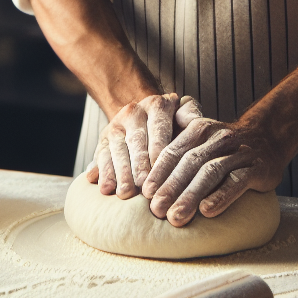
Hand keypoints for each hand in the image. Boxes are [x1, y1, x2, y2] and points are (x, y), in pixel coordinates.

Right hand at [87, 94, 203, 198]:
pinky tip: (105, 189)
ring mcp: (116, 125)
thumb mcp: (183, 115)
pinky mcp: (103, 139)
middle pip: (136, 140)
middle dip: (138, 165)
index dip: (159, 150)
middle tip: (142, 187)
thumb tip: (196, 122)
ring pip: (117, 148)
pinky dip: (103, 173)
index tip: (162, 172)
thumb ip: (191, 117)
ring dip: (120, 172)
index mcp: (157, 105)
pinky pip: (101, 155)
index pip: (159, 127)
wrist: (145, 116)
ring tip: (125, 193)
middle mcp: (134, 112)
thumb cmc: (172, 123)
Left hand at [142, 115, 284, 225]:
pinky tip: (207, 211)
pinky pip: (237, 181)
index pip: (174, 150)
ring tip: (176, 217)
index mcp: (199, 129)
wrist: (269, 138)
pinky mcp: (257, 167)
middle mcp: (218, 137)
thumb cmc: (225, 147)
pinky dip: (221, 196)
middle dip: (171, 187)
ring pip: (210, 172)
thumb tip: (143, 177)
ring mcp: (238, 152)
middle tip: (156, 211)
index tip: (145, 193)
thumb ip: (177, 150)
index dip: (158, 172)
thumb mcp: (202, 139)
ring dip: (190, 196)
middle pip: (189, 163)